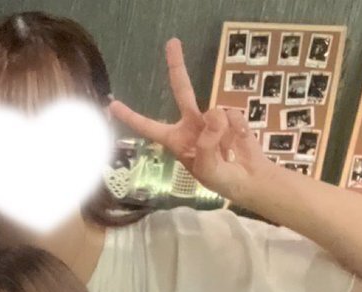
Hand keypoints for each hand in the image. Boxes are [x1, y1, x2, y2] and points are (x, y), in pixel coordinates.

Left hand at [108, 38, 272, 202]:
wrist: (249, 179)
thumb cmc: (221, 179)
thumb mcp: (207, 170)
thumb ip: (207, 144)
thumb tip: (215, 113)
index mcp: (176, 140)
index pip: (149, 126)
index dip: (131, 116)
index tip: (112, 105)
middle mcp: (191, 125)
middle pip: (183, 91)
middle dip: (177, 66)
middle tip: (172, 42)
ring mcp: (213, 119)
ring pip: (216, 111)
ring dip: (223, 132)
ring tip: (228, 152)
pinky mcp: (232, 116)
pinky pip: (235, 116)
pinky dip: (239, 129)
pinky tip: (239, 141)